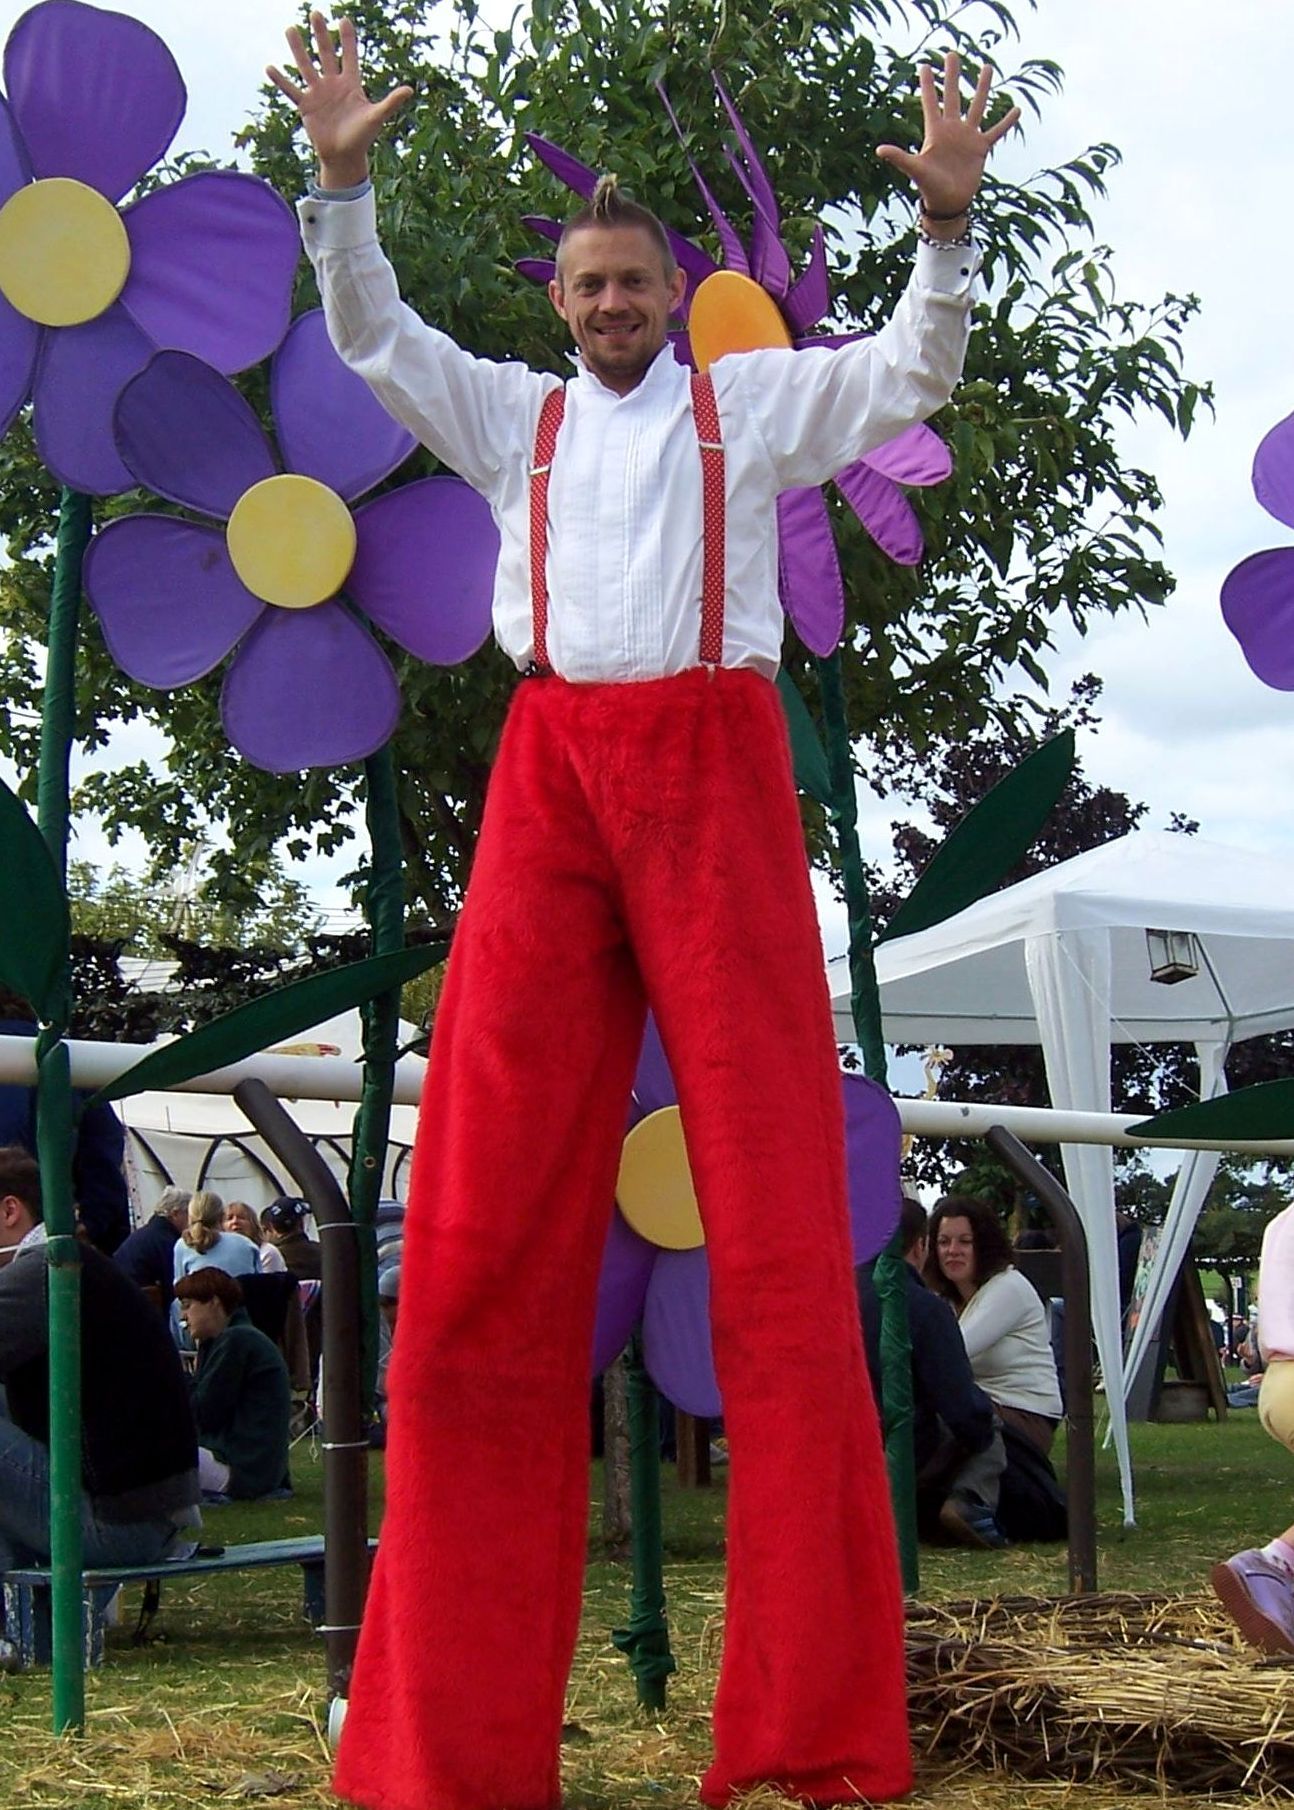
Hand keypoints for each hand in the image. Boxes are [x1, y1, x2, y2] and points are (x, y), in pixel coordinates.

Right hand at [267, 11, 411, 189]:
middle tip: (315, 13)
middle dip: (321, 35)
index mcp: (350, 84)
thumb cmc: (362, 137)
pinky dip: (281, 81)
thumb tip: (409, 89)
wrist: (345, 157)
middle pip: (325, 54)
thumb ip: (391, 102)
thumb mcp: (376, 117)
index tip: (344, 19)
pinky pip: (291, 91)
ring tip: (291, 30)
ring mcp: (318, 93)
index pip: (349, 56)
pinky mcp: (306, 106)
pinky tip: (270, 68)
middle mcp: (332, 84)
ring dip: (298, 49)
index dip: (347, 39)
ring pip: (306, 66)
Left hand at [876, 52, 1019, 225]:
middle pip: (953, 96)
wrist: (948, 203)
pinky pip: (996, 132)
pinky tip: (1017, 109)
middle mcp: (952, 130)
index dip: (927, 84)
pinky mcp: (981, 148)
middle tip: (951, 54)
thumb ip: (900, 157)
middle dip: (952, 75)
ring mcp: (968, 137)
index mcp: (936, 131)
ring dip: (983, 88)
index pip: (930, 101)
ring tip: (988, 68)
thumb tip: (879, 150)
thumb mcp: (916, 169)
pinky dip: (1006, 122)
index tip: (924, 65)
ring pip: (977, 106)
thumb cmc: (929, 188)